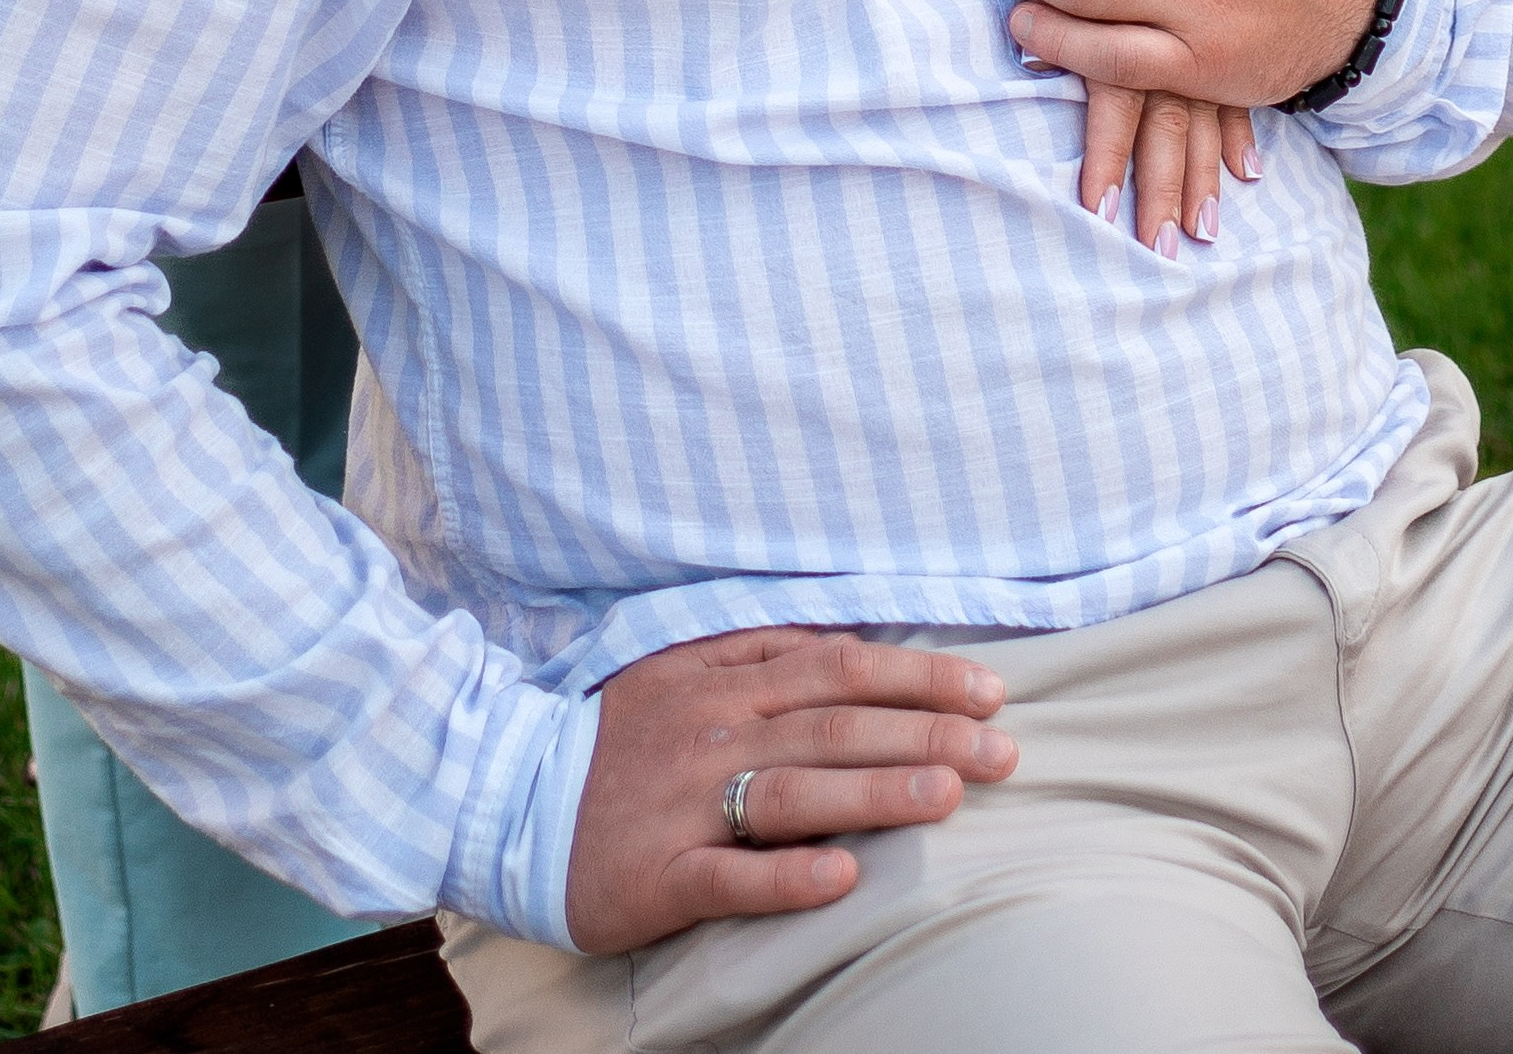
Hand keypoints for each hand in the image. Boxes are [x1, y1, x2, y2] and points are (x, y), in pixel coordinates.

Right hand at [562, 627, 1015, 954]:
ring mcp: (685, 802)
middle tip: (1004, 749)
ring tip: (950, 795)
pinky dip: (788, 875)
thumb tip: (851, 636)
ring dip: (877, 791)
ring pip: (794, 791)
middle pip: (834, 724)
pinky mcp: (659, 873)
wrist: (507, 795)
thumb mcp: (683, 667)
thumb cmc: (615, 736)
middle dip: (926, 732)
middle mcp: (713, 731)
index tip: (988, 688)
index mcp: (724, 678)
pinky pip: (729, 875)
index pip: (840, 664)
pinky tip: (845, 877)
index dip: (918, 674)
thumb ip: (760, 649)